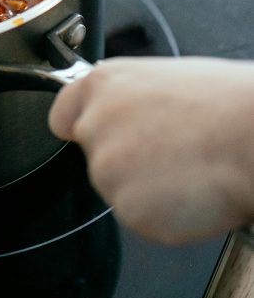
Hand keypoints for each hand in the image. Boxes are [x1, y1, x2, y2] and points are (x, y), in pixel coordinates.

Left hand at [49, 56, 253, 243]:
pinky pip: (141, 218)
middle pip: (94, 155)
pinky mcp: (128, 208)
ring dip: (145, 189)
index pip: (62, 116)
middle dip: (123, 161)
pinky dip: (164, 214)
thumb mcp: (160, 79)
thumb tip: (123, 113)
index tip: (97, 137)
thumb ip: (126, 99)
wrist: (250, 134)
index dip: (81, 128)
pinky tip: (190, 191)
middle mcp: (94, 124)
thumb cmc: (222, 103)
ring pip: (118, 189)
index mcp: (101, 84)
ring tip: (185, 167)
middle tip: (165, 153)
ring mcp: (107, 168)